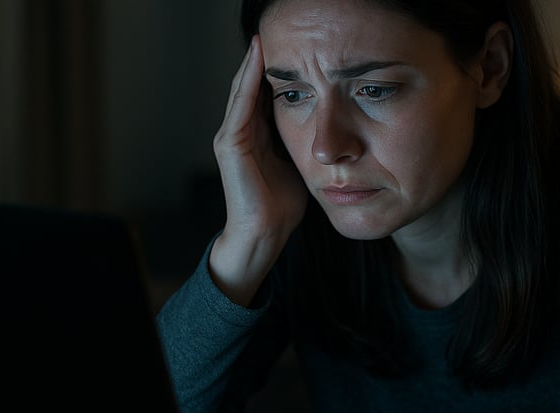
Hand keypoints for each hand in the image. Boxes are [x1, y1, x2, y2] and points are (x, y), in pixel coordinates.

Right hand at [209, 35, 307, 305]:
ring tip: (263, 37)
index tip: (294, 47)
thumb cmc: (281, 206)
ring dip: (253, 62)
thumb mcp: (299, 163)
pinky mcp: (230, 145)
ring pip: (242, 89)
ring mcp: (231, 136)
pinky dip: (248, 81)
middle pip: (250, 85)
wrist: (264, 235)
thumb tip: (330, 125)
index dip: (276, 70)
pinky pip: (240, 105)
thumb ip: (303, 141)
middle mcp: (240, 131)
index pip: (264, 93)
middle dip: (262, 59)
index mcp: (256, 134)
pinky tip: (258, 61)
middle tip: (275, 31)